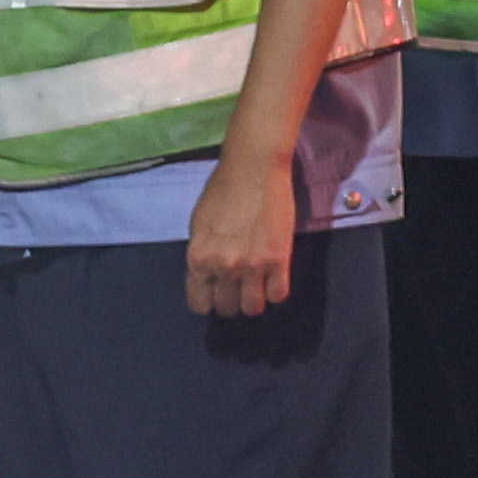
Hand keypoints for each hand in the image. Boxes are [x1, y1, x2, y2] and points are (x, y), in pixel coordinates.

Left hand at [184, 153, 297, 320]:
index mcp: (198, 258)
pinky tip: (273, 277)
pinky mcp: (279, 261)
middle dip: (231, 302)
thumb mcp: (199, 225)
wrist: (253, 168)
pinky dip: (275, 291)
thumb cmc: (222, 190)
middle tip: (238, 287)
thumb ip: (203, 254)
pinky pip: (278, 295)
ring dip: (254, 300)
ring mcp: (252, 266)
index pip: (199, 304)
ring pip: (253, 308)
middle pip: (227, 308)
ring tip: (256, 285)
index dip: (208, 301)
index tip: (215, 294)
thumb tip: (207, 277)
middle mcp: (223, 267)